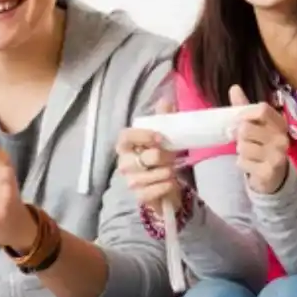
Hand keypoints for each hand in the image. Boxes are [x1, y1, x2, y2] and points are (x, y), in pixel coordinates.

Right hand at [116, 97, 182, 218]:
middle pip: (138, 159)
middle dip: (160, 157)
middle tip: (171, 157)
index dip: (141, 136)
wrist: (168, 185)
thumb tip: (165, 99)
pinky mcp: (139, 197)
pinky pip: (150, 192)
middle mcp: (124, 163)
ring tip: (172, 171)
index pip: (125, 137)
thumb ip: (164, 119)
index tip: (160, 138)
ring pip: (145, 177)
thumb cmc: (163, 159)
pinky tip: (170, 183)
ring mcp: (130, 181)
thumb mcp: (166, 138)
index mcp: (127, 146)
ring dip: (164, 173)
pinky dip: (164, 187)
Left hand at [229, 86, 289, 193]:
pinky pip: (242, 162)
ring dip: (241, 152)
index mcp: (280, 123)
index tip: (239, 121)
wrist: (275, 176)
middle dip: (240, 136)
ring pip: (242, 146)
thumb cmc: (262, 146)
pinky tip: (252, 166)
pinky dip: (242, 164)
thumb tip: (234, 87)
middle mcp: (282, 138)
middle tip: (246, 142)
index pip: (261, 109)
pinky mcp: (269, 172)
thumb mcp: (256, 126)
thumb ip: (245, 108)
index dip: (245, 114)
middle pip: (246, 128)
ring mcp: (277, 156)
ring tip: (250, 155)